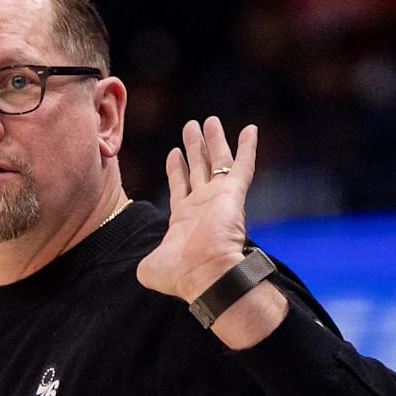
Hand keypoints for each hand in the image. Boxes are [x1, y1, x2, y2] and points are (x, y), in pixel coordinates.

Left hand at [136, 116, 255, 302]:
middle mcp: (202, 206)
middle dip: (195, 147)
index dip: (178, 168)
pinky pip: (243, 166)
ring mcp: (219, 199)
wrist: (206, 275)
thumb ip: (147, 261)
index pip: (181, 186)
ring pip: (218, 162)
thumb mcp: (150, 268)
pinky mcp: (233, 194)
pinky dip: (247, 147)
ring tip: (210, 120)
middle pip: (199, 168)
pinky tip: (251, 129)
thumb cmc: (180, 274)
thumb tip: (144, 270)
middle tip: (192, 126)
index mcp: (184, 219)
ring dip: (214, 140)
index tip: (175, 152)